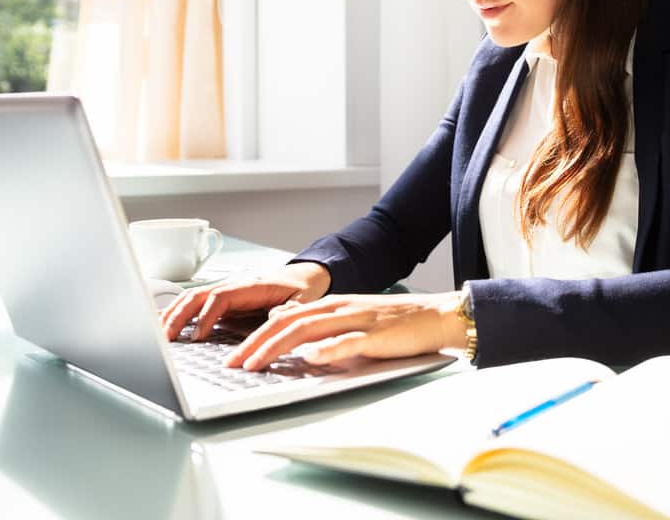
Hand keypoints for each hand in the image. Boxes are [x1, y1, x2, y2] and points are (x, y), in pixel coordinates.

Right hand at [159, 262, 331, 341]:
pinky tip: (162, 323)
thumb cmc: (302, 289)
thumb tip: (276, 317)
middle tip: (166, 338)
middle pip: (198, 296)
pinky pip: (196, 305)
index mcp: (251, 286)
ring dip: (173, 314)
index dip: (207, 316)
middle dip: (179, 315)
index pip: (221, 297)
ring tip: (158, 334)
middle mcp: (234, 286)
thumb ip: (290, 310)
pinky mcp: (223, 301)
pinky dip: (177, 312)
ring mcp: (226, 292)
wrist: (303, 277)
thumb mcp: (303, 301)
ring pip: (192, 299)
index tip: (198, 336)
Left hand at [223, 291, 466, 369]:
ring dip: (277, 347)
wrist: (436, 315)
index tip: (234, 356)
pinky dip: (325, 350)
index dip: (255, 336)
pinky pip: (347, 341)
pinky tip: (309, 359)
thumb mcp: (353, 318)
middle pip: (288, 322)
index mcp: (332, 305)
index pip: (284, 318)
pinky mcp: (375, 335)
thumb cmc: (396, 323)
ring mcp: (356, 320)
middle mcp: (339, 308)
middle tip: (232, 364)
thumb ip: (323, 324)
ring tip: (256, 364)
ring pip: (308, 330)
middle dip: (255, 344)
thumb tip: (288, 330)